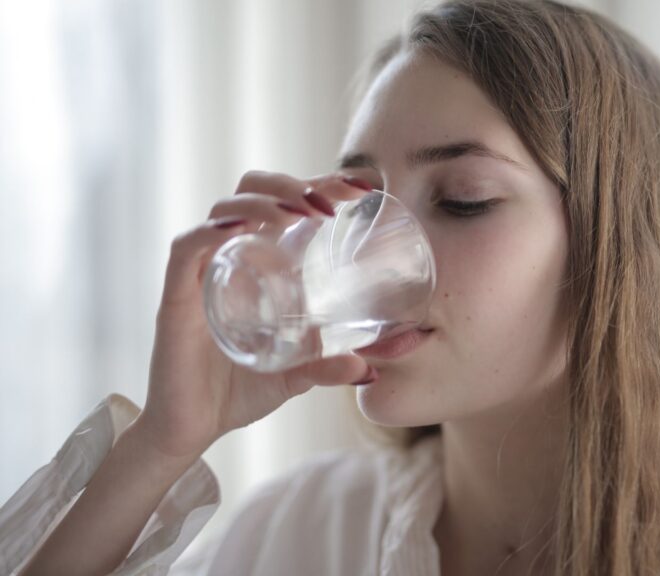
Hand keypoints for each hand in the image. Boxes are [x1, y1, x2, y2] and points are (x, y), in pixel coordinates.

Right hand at [136, 171, 374, 459]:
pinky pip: (187, 248)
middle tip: (330, 204)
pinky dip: (211, 231)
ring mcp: (201, 272)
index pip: (286, 202)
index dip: (321, 184)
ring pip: (224, 209)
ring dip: (264, 201)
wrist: (192, 429)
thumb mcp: (296, 376)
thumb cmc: (239, 391)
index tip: (361, 188)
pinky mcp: (176, 296)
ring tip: (299, 213)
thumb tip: (370, 369)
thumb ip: (329, 367)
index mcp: (259, 262)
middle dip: (291, 184)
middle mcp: (230, 256)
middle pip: (252, 190)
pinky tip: (241, 229)